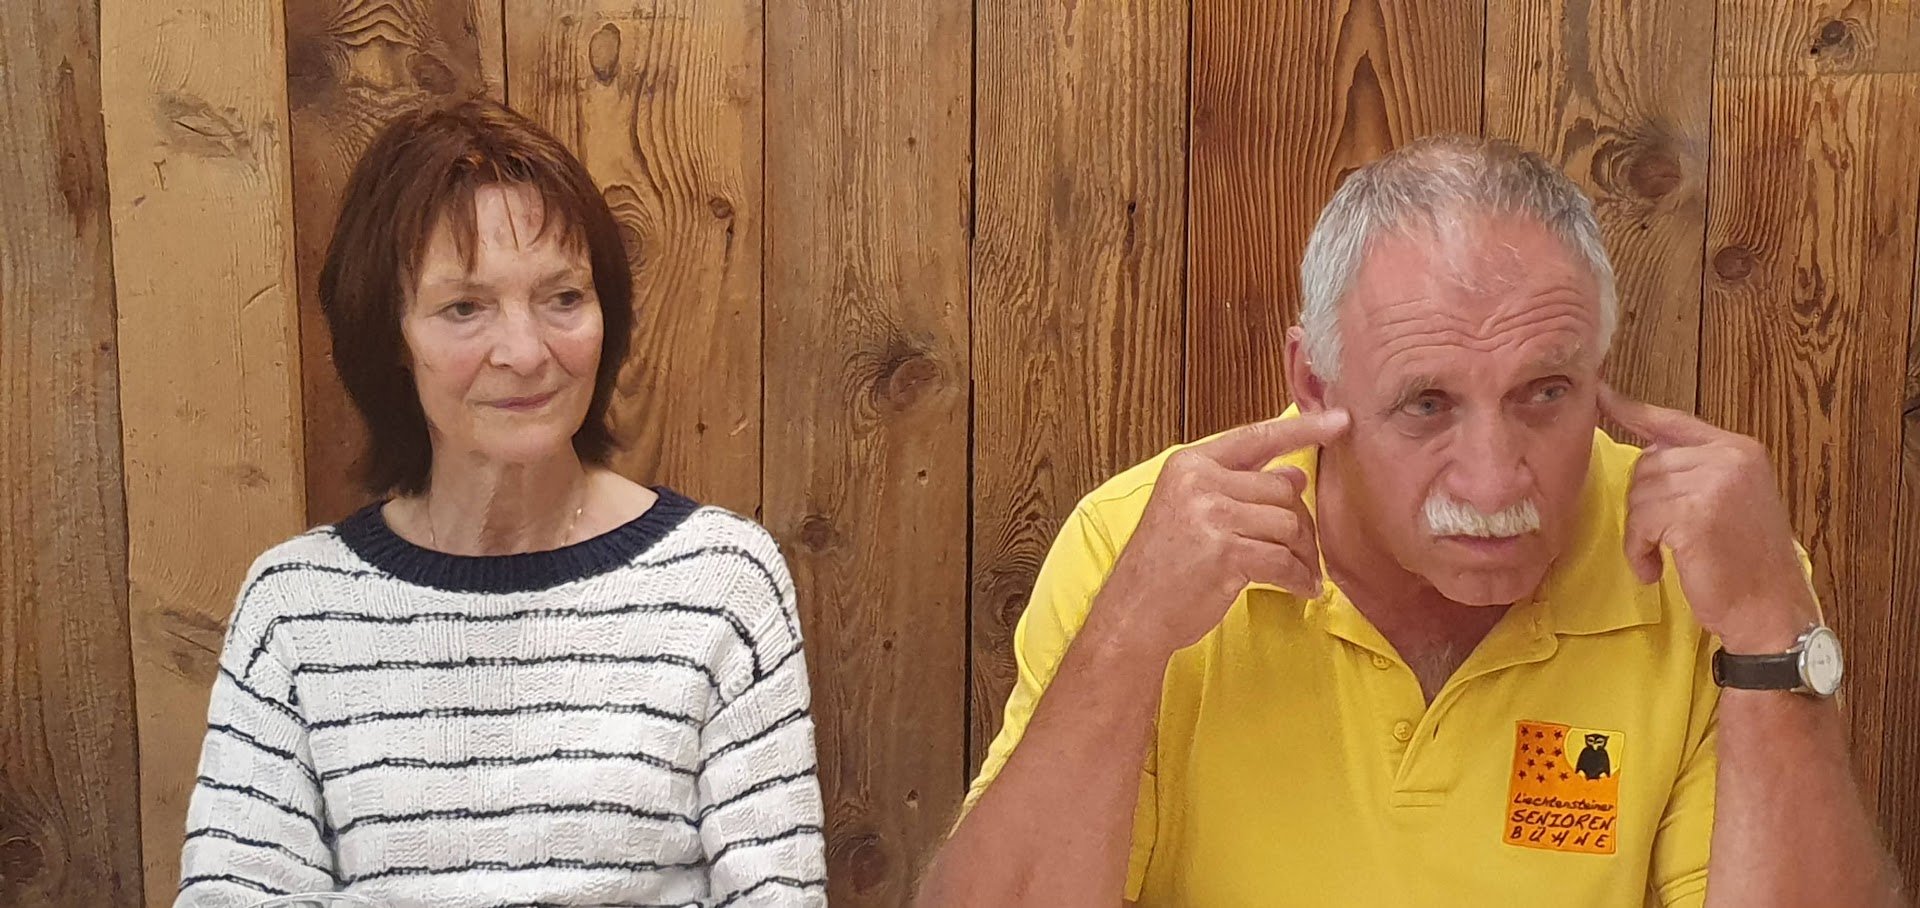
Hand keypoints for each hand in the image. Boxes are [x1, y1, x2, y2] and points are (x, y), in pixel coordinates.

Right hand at [1091, 409, 1350, 660]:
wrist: (1133, 613)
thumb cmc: (1163, 566)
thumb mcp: (1191, 511)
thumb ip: (1238, 487)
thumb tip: (1295, 475)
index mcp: (1189, 464)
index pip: (1256, 437)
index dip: (1302, 429)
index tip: (1341, 420)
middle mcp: (1199, 482)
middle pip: (1282, 489)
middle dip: (1300, 525)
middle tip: (1303, 554)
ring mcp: (1211, 515)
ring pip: (1288, 524)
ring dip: (1302, 556)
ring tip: (1300, 575)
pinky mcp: (1225, 552)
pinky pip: (1284, 560)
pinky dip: (1299, 579)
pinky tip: (1301, 590)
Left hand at [1599, 386, 1817, 650]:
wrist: (1770, 609)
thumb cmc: (1745, 564)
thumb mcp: (1730, 501)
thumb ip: (1696, 470)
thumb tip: (1647, 451)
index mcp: (1739, 450)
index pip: (1674, 421)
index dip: (1633, 410)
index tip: (1601, 395)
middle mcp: (1729, 458)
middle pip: (1647, 463)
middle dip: (1643, 505)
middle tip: (1662, 540)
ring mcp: (1713, 483)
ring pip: (1639, 493)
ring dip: (1640, 532)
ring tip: (1662, 558)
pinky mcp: (1694, 514)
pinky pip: (1639, 522)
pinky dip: (1638, 550)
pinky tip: (1656, 569)